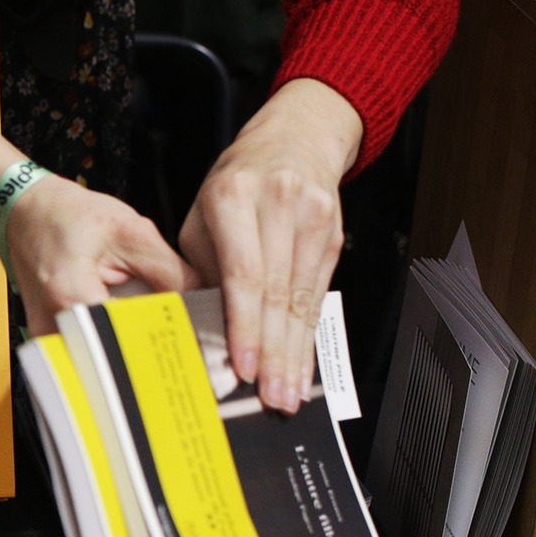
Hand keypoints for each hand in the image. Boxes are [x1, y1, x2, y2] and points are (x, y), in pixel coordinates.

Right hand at [0, 109, 190, 338]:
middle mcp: (54, 328)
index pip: (133, 338)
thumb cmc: (68, 216)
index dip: (170, 343)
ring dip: (136, 357)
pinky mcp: (50, 345)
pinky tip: (135, 340)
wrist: (23, 215)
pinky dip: (116, 351)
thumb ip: (171, 271)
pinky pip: (90, 359)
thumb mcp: (130, 231)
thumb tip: (208, 305)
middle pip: (118, 360)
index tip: (198, 349)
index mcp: (73, 297)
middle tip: (189, 355)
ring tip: (162, 345)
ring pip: (104, 365)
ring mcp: (48, 341)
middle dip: (156, 356)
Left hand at [178, 78, 361, 413]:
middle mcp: (279, 205)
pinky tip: (301, 365)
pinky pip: (319, 296)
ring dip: (295, 354)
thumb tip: (200, 331)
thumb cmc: (236, 183)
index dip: (245, 324)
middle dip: (273, 353)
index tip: (243, 366)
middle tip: (270, 398)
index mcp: (234, 196)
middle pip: (278, 293)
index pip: (244, 272)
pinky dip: (308, 336)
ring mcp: (313, 219)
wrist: (295, 138)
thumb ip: (201, 269)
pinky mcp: (335, 235)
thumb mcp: (201, 215)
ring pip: (303, 300)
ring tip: (287, 394)